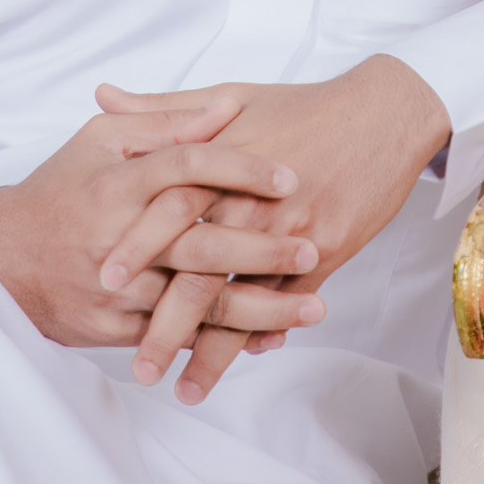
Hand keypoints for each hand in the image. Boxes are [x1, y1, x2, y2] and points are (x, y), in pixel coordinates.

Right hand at [0, 93, 322, 347]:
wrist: (1, 262)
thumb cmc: (59, 190)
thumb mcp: (100, 140)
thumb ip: (164, 123)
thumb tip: (226, 109)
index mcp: (118, 184)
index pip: (186, 170)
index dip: (240, 170)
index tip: (289, 176)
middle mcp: (119, 239)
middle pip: (199, 244)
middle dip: (261, 251)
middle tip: (313, 249)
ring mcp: (119, 290)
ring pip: (197, 304)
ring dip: (259, 309)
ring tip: (313, 309)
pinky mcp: (117, 328)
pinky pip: (177, 338)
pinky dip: (222, 343)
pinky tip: (267, 342)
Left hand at [96, 55, 450, 403]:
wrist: (381, 113)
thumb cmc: (301, 106)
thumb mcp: (229, 97)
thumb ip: (163, 108)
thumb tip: (103, 93)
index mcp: (222, 162)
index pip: (167, 209)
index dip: (135, 247)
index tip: (102, 283)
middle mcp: (252, 201)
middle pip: (201, 270)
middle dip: (167, 324)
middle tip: (139, 367)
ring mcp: (290, 231)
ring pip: (245, 300)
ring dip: (214, 351)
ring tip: (184, 389)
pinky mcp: (326, 250)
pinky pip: (290, 301)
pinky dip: (267, 331)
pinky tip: (244, 359)